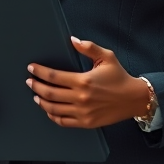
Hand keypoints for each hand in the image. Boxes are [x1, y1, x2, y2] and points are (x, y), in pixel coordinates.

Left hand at [26, 37, 151, 127]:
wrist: (134, 98)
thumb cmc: (120, 76)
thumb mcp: (106, 57)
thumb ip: (88, 47)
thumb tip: (73, 40)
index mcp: (83, 80)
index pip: (53, 76)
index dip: (39, 72)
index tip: (31, 68)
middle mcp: (81, 98)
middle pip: (49, 93)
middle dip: (36, 86)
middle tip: (29, 81)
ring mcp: (82, 112)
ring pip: (53, 109)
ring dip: (41, 101)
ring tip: (35, 95)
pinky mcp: (86, 122)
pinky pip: (63, 121)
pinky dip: (52, 116)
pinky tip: (48, 110)